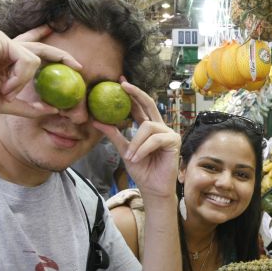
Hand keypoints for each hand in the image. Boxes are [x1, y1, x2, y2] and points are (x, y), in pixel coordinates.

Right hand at [0, 26, 80, 118]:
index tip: (59, 39)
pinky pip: (26, 60)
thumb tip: (53, 110)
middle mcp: (3, 44)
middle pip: (40, 46)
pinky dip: (19, 77)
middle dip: (61, 56)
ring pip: (33, 59)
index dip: (44, 39)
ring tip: (5, 90)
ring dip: (22, 81)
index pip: (29, 44)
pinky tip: (4, 84)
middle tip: (78, 65)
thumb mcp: (7, 103)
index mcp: (3, 56)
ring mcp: (1, 39)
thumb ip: (29, 105)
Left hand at [94, 78, 180, 199]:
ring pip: (148, 126)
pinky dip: (143, 149)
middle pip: (149, 104)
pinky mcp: (174, 141)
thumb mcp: (124, 151)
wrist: (153, 188)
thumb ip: (114, 135)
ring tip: (130, 156)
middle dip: (136, 93)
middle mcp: (159, 127)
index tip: (120, 82)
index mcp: (148, 128)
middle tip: (124, 85)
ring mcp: (168, 133)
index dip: (131, 95)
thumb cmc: (142, 171)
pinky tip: (137, 158)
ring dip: (136, 142)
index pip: (139, 107)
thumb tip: (96, 121)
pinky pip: (155, 139)